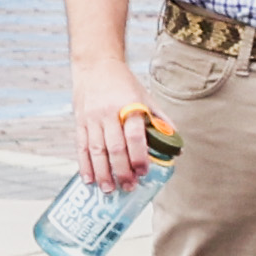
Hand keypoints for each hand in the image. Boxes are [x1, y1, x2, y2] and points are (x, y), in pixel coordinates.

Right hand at [67, 62, 157, 195]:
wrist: (95, 65)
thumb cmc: (124, 83)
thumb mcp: (146, 96)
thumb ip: (159, 119)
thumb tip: (175, 144)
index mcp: (129, 106)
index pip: (134, 136)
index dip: (138, 156)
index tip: (143, 172)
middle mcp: (108, 113)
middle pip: (114, 148)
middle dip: (121, 170)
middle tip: (128, 187)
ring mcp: (92, 118)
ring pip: (96, 151)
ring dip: (102, 172)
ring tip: (109, 189)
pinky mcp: (80, 122)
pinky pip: (81, 147)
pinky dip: (84, 165)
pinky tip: (89, 179)